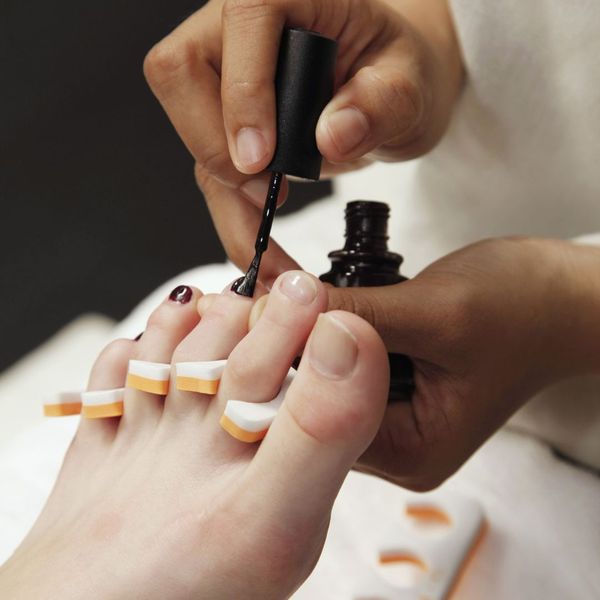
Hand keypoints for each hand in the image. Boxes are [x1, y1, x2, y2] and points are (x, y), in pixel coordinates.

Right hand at [143, 0, 461, 284]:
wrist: (391, 93)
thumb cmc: (399, 74)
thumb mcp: (411, 84)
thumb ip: (383, 102)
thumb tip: (332, 135)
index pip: (241, 25)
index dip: (243, 95)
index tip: (262, 159)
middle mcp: (241, 29)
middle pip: (182, 75)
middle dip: (216, 147)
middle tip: (267, 192)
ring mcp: (226, 76)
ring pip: (190, 133)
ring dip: (225, 197)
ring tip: (265, 244)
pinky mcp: (225, 121)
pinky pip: (211, 168)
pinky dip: (232, 212)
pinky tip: (257, 241)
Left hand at [251, 237, 599, 488]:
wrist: (563, 296)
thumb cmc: (525, 307)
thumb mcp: (437, 310)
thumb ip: (358, 315)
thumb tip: (285, 307)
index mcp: (408, 449)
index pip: (314, 419)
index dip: (279, 365)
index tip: (252, 314)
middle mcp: (390, 440)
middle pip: (310, 399)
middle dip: (284, 344)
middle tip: (256, 295)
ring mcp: (387, 410)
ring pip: (320, 374)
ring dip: (301, 330)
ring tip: (280, 289)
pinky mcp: (388, 380)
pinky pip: (340, 355)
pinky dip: (323, 323)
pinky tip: (306, 294)